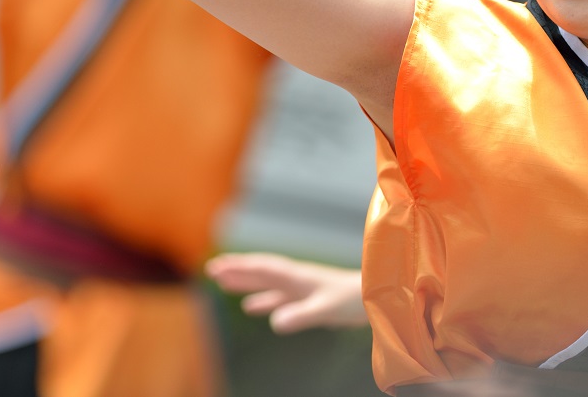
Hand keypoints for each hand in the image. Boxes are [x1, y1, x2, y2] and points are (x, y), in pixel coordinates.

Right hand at [205, 252, 366, 333]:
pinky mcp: (308, 299)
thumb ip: (300, 315)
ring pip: (266, 284)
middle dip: (236, 270)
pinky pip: (278, 298)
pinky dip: (262, 300)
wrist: (376, 296)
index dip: (239, 268)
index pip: (262, 269)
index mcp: (297, 277)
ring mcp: (301, 288)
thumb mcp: (324, 309)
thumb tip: (273, 322)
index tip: (217, 266)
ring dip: (245, 283)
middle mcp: (296, 279)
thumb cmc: (352, 300)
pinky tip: (251, 307)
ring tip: (223, 282)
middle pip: (260, 272)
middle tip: (211, 268)